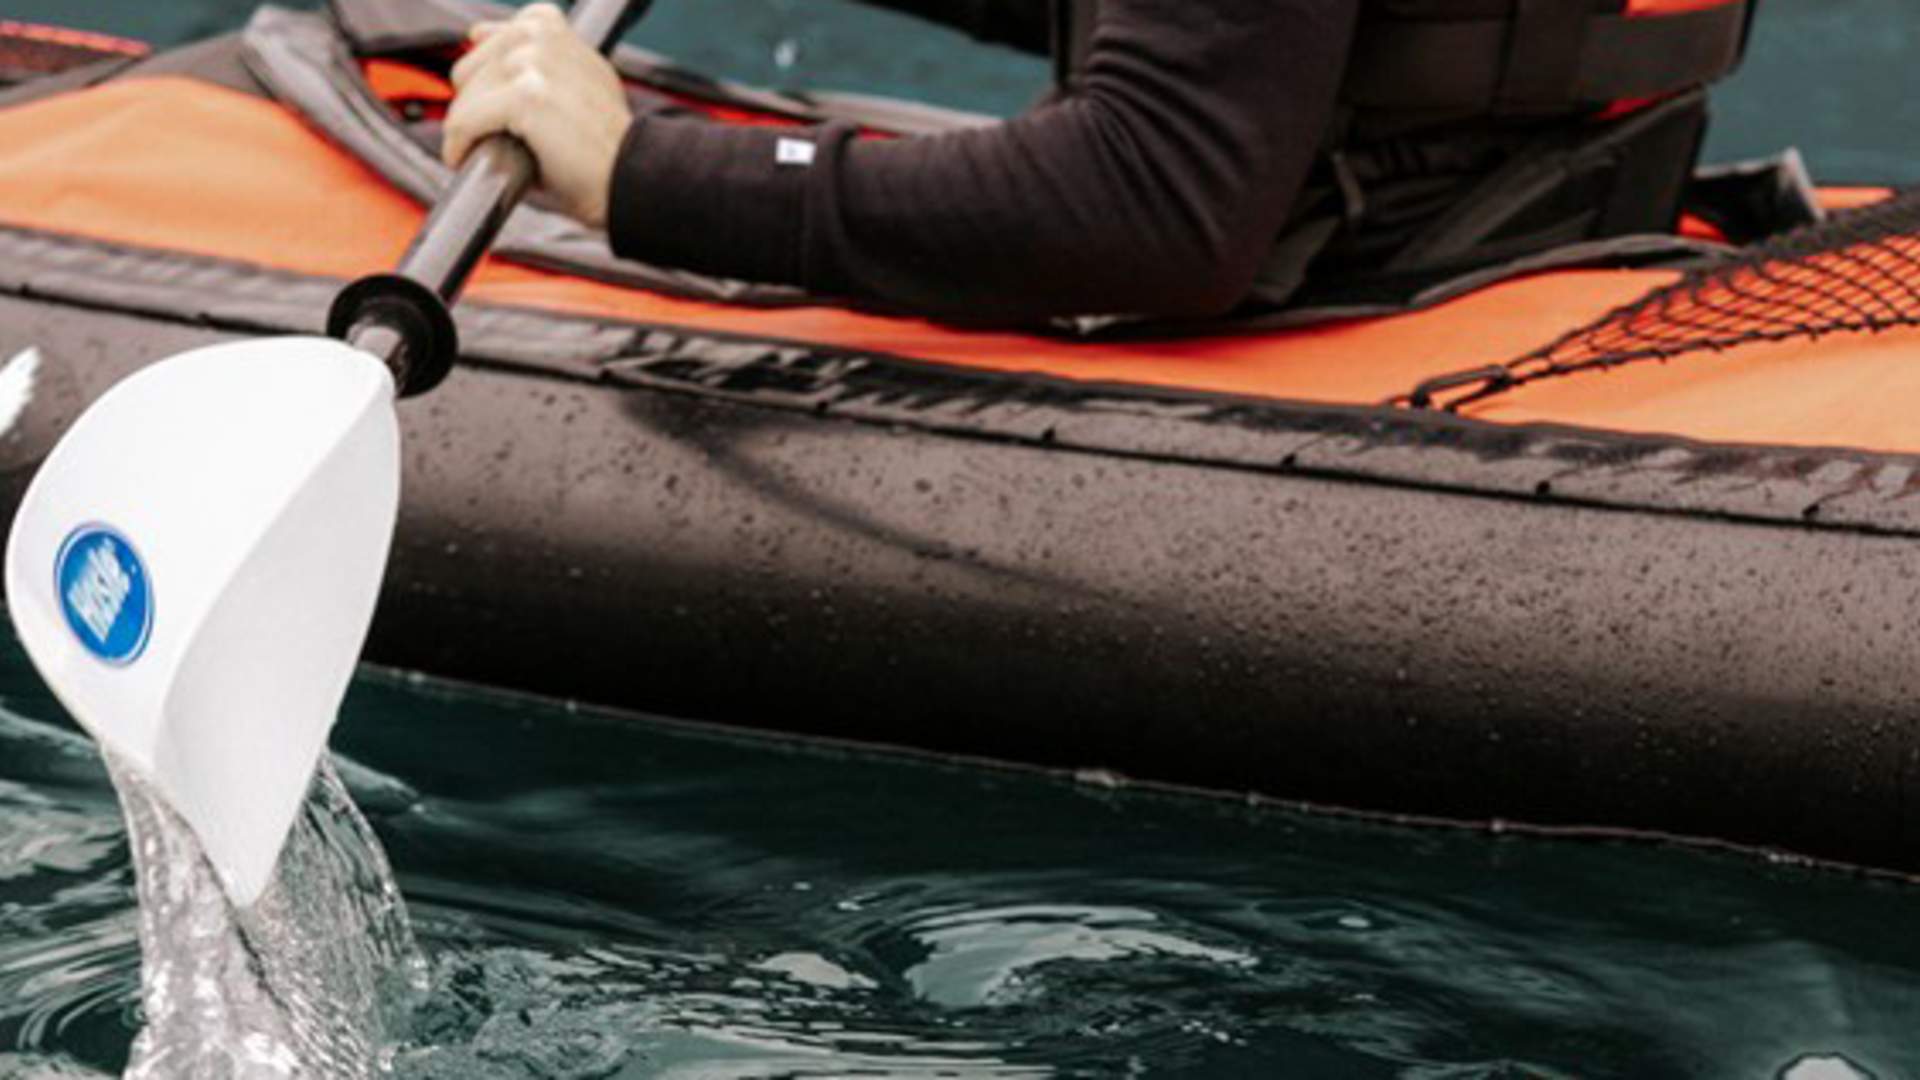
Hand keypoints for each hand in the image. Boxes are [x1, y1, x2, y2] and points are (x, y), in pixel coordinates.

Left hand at [444, 3, 632, 227]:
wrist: (631, 177)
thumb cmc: (607, 145)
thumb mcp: (575, 82)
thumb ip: (531, 55)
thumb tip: (478, 33)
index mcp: (552, 28)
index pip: (492, 37)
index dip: (489, 80)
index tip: (499, 109)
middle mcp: (542, 37)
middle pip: (469, 69)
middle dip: (477, 107)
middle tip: (506, 139)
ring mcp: (533, 63)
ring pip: (465, 98)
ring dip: (471, 131)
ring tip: (499, 152)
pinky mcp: (525, 96)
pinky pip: (464, 122)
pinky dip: (462, 147)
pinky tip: (473, 161)